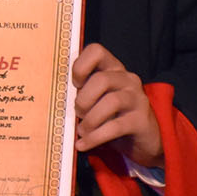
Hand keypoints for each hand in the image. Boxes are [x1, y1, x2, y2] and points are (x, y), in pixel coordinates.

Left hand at [72, 41, 162, 167]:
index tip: (74, 84)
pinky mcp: (142, 121)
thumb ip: (81, 92)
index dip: (80, 65)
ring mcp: (137, 99)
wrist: (142, 140)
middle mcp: (128, 79)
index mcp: (112, 68)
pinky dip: (94, 137)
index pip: (96, 51)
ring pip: (110, 102)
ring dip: (90, 120)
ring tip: (81, 130)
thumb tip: (54, 98)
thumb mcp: (95, 99)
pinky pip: (115, 127)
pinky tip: (83, 144)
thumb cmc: (110, 116)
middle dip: (83, 99)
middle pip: (101, 80)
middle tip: (77, 113)